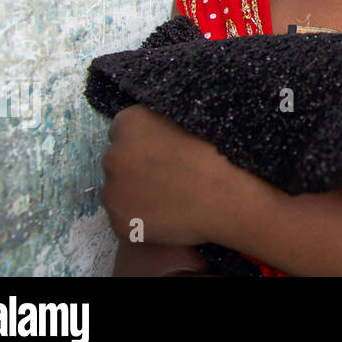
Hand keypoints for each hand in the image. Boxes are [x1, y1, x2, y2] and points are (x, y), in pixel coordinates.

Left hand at [101, 104, 260, 246]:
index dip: (146, 137)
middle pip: (119, 158)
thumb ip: (162, 122)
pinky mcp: (119, 223)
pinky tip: (166, 214)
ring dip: (136, 191)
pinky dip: (140, 216)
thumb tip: (156, 132)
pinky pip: (125, 216)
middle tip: (170, 173)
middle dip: (137, 164)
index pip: (125, 127)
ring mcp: (112, 193)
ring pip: (119, 189)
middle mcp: (112, 156)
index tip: (166, 147)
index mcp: (130, 123)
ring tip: (170, 196)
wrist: (228, 199)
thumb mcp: (191, 118)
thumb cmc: (218, 153)